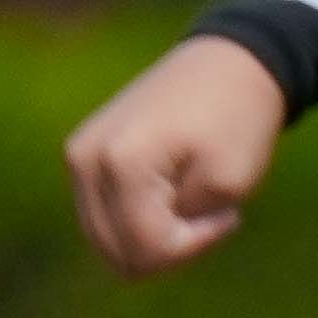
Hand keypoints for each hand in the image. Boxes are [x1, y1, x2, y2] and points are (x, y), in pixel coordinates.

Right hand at [65, 36, 290, 274]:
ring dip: (154, 236)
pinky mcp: (84, 154)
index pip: (146, 249)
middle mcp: (85, 160)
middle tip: (209, 215)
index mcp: (120, 164)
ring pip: (106, 240)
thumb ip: (179, 228)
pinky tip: (175, 194)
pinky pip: (105, 215)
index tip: (229, 215)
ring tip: (192, 202)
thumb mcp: (228, 184)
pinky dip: (141, 219)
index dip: (195, 246)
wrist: (229, 63)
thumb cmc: (239, 120)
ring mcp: (78, 156)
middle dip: (169, 249)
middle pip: (117, 254)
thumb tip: (135, 250)